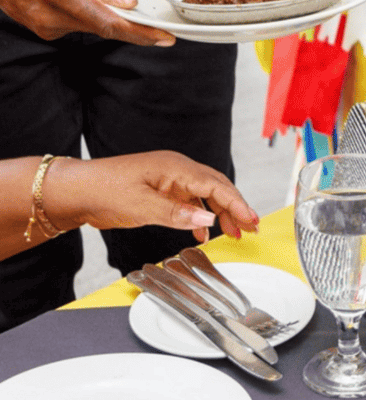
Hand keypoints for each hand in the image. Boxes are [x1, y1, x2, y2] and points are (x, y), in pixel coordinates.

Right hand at [0, 0, 174, 46]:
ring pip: (88, 26)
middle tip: (154, 19)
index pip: (110, 24)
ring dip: (105, 15)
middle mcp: (52, 18)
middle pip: (102, 28)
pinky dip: (87, 13)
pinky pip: (74, 23)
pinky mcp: (40, 27)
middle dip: (130, 24)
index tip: (164, 38)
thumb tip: (123, 0)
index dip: (140, 34)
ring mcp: (44, 26)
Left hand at [43, 152, 259, 242]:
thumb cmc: (105, 190)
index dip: (237, 203)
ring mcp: (169, 179)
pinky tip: (203, 232)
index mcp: (176, 168)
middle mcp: (176, 170)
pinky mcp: (161, 190)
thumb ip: (176, 213)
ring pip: (205, 195)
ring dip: (221, 213)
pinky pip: (190, 201)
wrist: (79, 190)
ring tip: (235, 232)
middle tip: (252, 227)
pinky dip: (201, 216)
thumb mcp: (141, 205)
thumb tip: (207, 220)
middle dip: (236, 207)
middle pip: (216, 187)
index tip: (252, 220)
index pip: (216, 185)